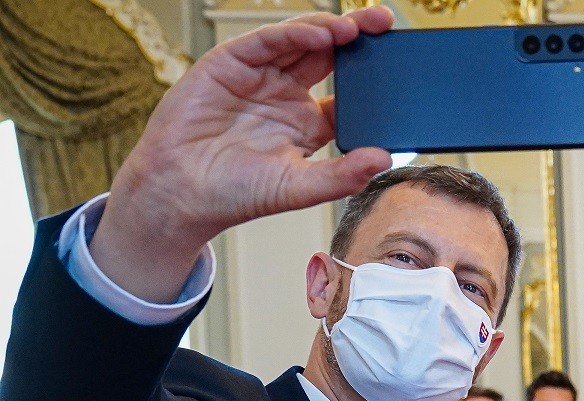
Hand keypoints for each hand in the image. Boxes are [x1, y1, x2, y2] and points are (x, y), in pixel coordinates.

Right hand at [91, 7, 396, 302]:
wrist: (180, 193)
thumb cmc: (236, 193)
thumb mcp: (299, 188)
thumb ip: (342, 175)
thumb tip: (386, 159)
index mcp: (308, 123)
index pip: (349, 94)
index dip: (373, 81)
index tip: (402, 70)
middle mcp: (286, 95)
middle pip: (330, 57)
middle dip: (358, 39)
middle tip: (386, 24)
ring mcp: (260, 77)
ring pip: (301, 41)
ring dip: (329, 30)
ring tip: (356, 26)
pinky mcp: (230, 63)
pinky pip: (268, 41)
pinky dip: (294, 34)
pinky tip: (320, 33)